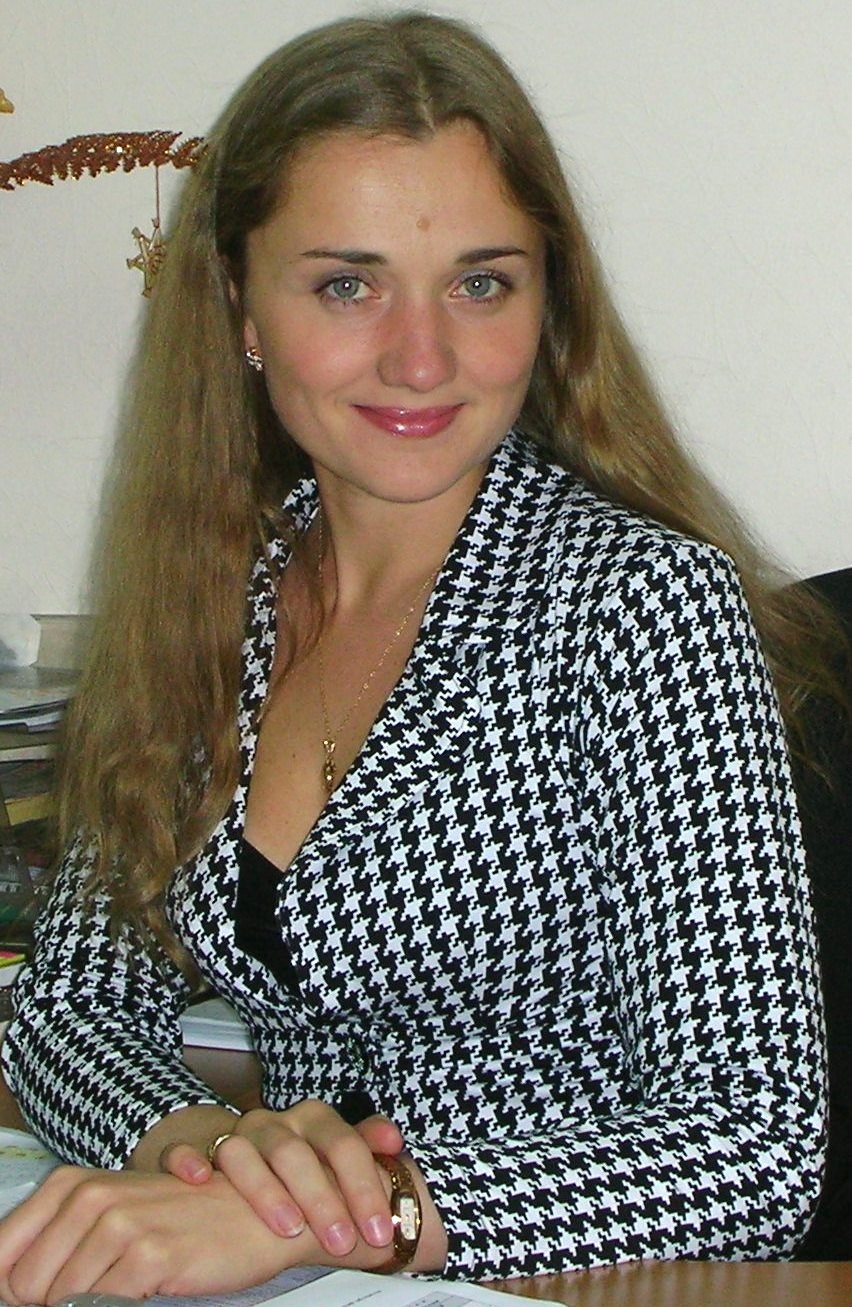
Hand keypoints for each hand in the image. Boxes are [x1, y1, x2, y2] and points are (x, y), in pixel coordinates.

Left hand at [0, 1165, 301, 1305]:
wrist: (256, 1214)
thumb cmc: (183, 1219)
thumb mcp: (114, 1215)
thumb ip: (60, 1243)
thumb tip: (13, 1288)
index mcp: (75, 1185)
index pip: (5, 1249)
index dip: (16, 1284)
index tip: (45, 1291)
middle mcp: (92, 1197)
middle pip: (25, 1283)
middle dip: (50, 1300)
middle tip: (100, 1287)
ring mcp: (121, 1223)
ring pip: (62, 1299)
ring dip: (89, 1304)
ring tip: (127, 1283)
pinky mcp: (150, 1254)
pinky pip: (102, 1306)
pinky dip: (117, 1306)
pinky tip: (147, 1287)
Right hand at [160, 1101, 402, 1256]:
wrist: (232, 1149)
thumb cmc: (294, 1165)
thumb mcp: (331, 1156)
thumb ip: (364, 1147)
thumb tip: (394, 1141)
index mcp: (312, 1122)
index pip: (342, 1143)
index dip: (363, 1185)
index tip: (378, 1229)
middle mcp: (272, 1125)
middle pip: (294, 1151)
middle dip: (322, 1197)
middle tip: (341, 1241)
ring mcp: (232, 1137)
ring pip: (241, 1150)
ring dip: (265, 1188)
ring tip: (288, 1227)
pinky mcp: (193, 1153)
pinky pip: (182, 1150)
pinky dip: (189, 1160)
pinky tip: (202, 1179)